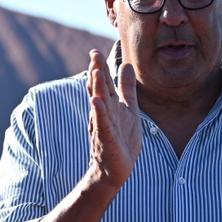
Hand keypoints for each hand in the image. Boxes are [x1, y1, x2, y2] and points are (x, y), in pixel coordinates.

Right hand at [86, 49, 141, 187]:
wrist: (116, 168)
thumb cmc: (121, 139)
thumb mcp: (128, 109)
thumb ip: (126, 88)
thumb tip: (127, 65)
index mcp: (109, 105)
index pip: (103, 84)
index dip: (100, 69)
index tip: (95, 52)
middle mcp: (103, 114)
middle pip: (99, 90)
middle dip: (96, 73)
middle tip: (93, 55)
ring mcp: (103, 126)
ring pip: (99, 104)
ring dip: (96, 89)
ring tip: (94, 72)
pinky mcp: (106, 139)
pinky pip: (102, 124)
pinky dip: (99, 113)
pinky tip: (96, 102)